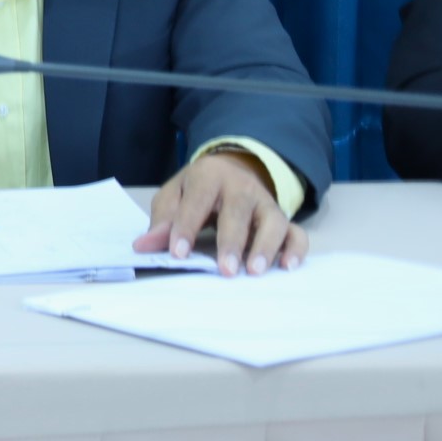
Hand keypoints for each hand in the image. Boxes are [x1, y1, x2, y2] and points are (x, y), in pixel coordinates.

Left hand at [136, 148, 305, 275]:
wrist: (232, 168)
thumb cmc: (197, 189)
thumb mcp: (174, 194)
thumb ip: (162, 219)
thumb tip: (144, 245)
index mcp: (208, 176)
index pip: (196, 202)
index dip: (185, 228)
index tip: (177, 253)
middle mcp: (242, 187)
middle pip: (239, 212)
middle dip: (231, 242)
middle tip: (225, 270)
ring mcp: (266, 202)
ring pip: (273, 222)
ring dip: (266, 247)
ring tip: (254, 271)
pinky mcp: (283, 218)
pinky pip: (297, 233)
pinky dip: (296, 249)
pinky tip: (287, 266)